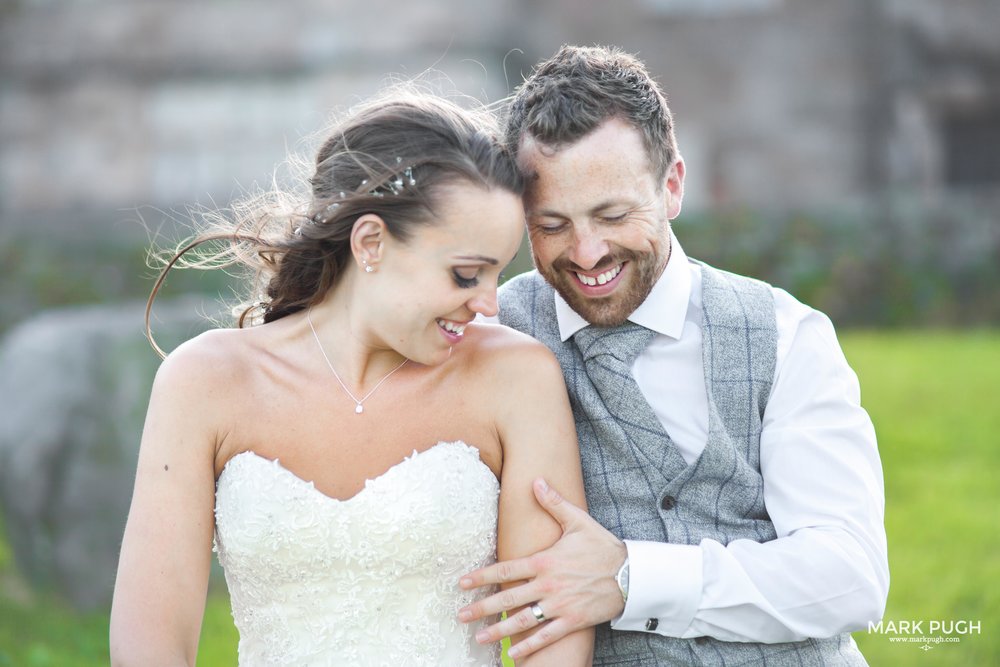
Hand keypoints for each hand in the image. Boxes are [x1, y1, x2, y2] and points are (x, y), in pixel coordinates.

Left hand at [458, 477, 626, 659]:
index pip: (506, 569)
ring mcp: (559, 605)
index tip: (462, 583)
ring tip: (478, 638)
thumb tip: (536, 480)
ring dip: (498, 630)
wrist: (631, 574)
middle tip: (460, 614)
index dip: (482, 577)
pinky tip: (512, 655)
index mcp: (545, 561)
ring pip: (523, 620)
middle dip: (481, 608)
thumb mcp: (578, 521)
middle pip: (508, 598)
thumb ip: (554, 503)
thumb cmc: (603, 547)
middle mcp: (548, 585)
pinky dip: (529, 646)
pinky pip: (546, 636)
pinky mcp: (572, 621)